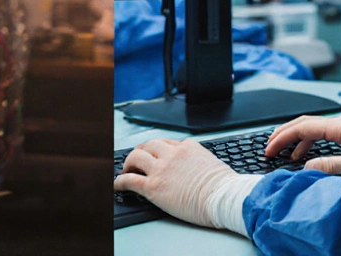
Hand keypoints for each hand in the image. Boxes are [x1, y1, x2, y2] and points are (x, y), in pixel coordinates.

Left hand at [113, 139, 239, 227]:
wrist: (224, 197)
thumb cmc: (224, 186)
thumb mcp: (212, 163)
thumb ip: (198, 160)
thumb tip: (196, 166)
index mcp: (187, 147)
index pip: (166, 143)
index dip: (157, 150)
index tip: (153, 154)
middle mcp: (172, 154)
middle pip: (148, 146)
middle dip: (140, 151)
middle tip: (136, 159)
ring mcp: (162, 169)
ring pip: (135, 157)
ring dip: (128, 163)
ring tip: (126, 170)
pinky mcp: (154, 187)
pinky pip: (130, 180)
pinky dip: (120, 181)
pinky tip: (117, 184)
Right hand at [265, 115, 340, 174]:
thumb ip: (333, 165)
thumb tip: (306, 166)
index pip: (304, 126)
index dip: (284, 137)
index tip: (270, 148)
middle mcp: (340, 124)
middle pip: (303, 122)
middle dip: (283, 133)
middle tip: (268, 147)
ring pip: (310, 128)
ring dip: (293, 139)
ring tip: (281, 153)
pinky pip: (319, 135)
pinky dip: (305, 143)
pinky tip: (301, 156)